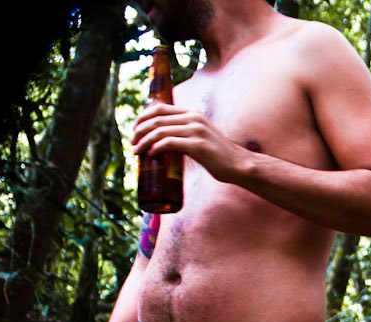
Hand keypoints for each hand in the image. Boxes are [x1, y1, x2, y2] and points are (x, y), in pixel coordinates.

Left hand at [132, 103, 246, 181]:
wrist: (238, 165)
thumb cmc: (219, 155)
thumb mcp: (201, 136)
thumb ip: (186, 132)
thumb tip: (166, 139)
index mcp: (192, 114)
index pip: (160, 108)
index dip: (143, 116)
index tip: (135, 128)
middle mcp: (193, 118)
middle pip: (156, 119)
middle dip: (140, 130)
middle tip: (132, 142)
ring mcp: (196, 131)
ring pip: (160, 131)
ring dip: (144, 141)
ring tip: (136, 151)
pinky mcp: (197, 145)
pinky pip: (169, 143)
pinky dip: (156, 148)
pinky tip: (151, 155)